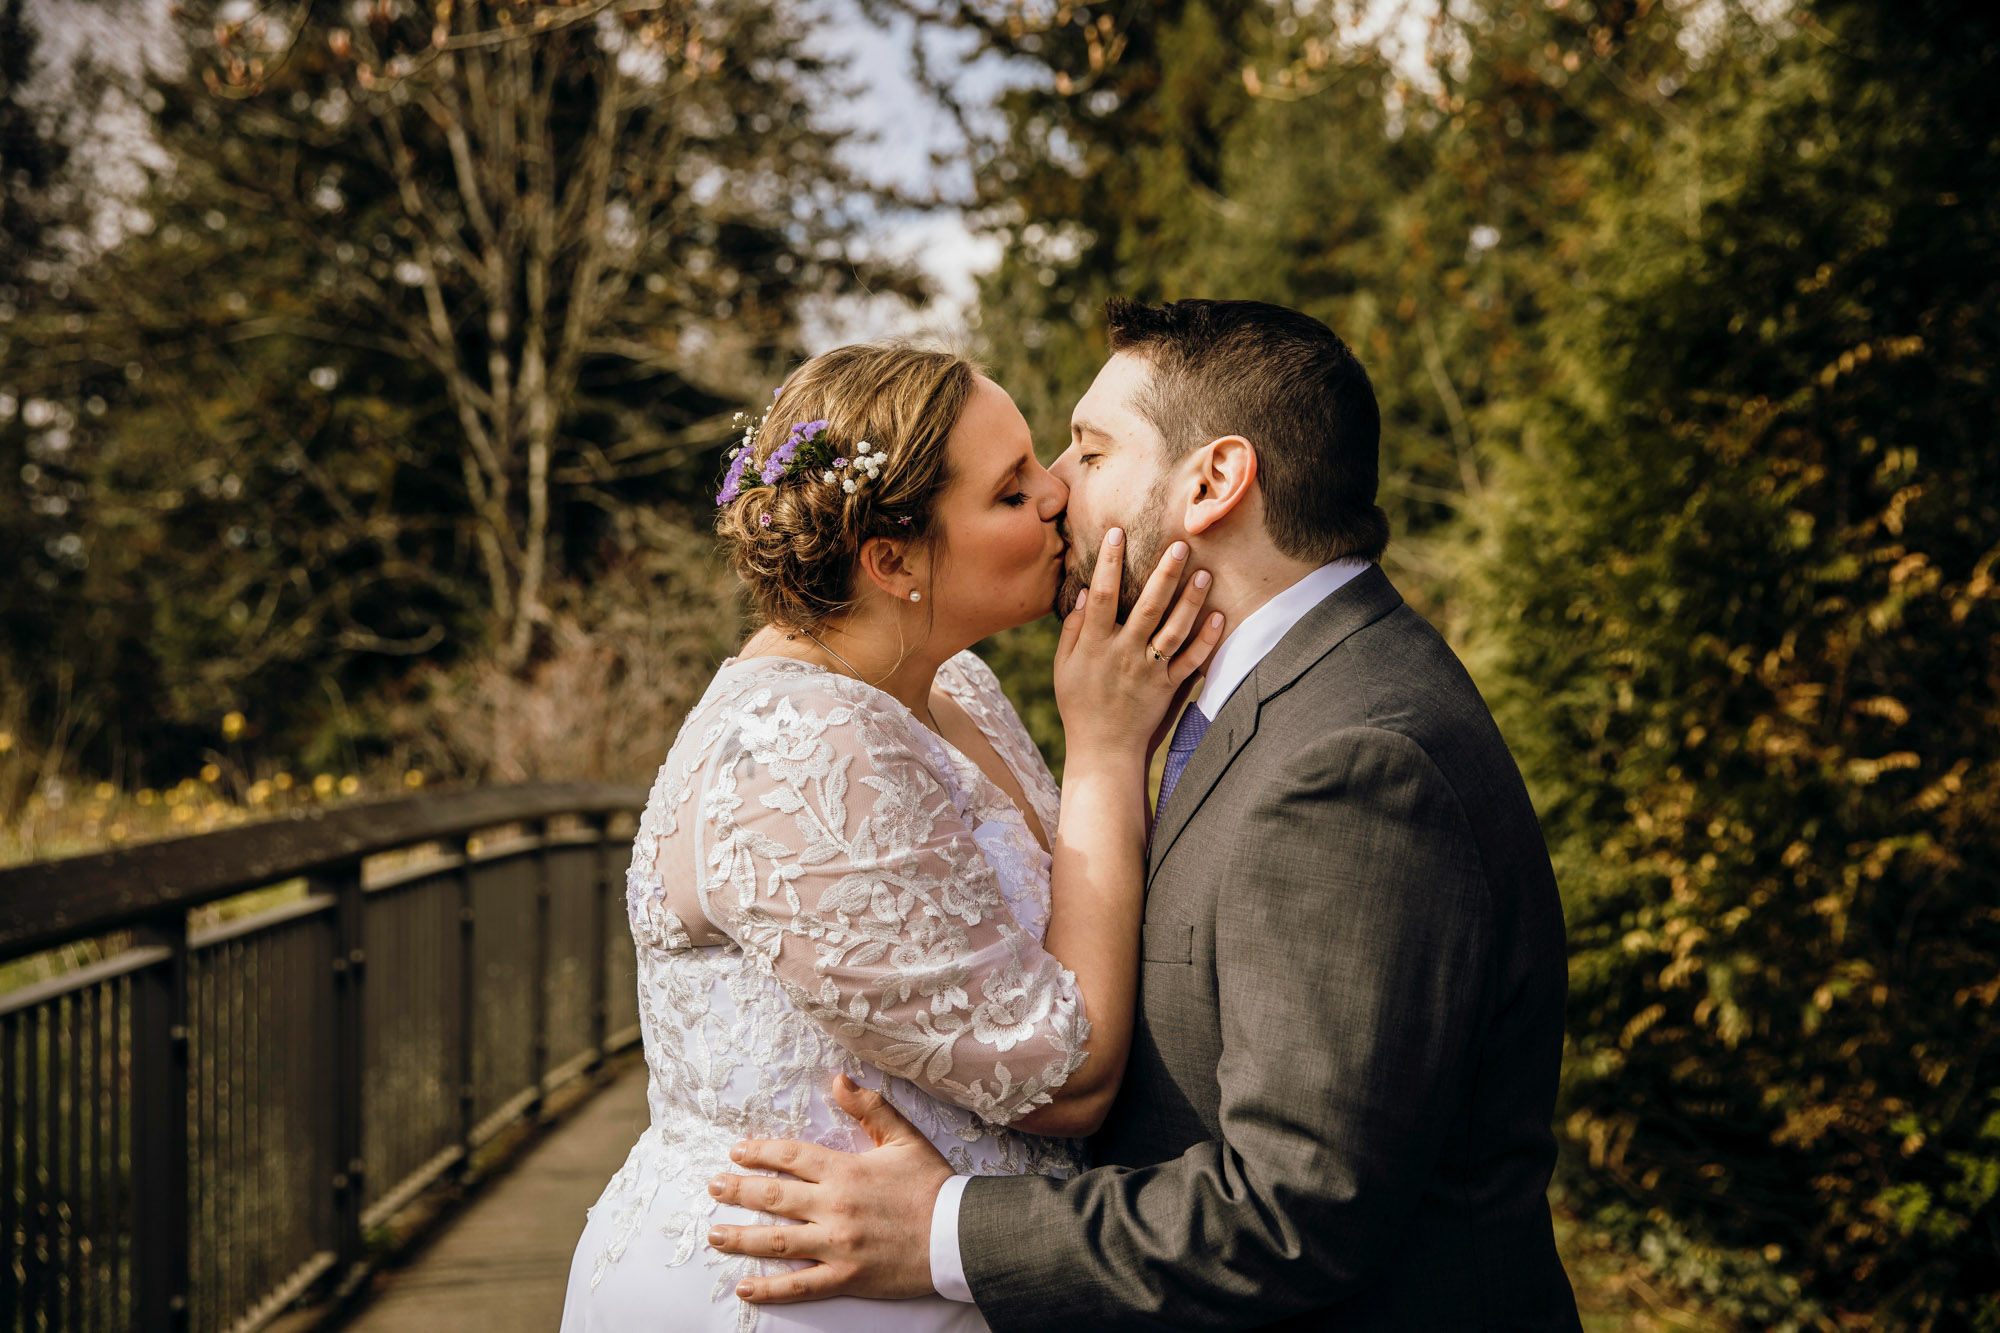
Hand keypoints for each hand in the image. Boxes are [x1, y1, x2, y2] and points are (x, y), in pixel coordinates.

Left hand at [706, 1075, 951, 1302]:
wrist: (959, 1234)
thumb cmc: (932, 1185)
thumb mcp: (903, 1137)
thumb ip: (869, 1108)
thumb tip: (839, 1078)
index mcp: (845, 1171)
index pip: (790, 1157)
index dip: (759, 1153)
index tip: (737, 1152)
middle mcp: (834, 1208)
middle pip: (773, 1198)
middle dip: (737, 1191)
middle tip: (712, 1188)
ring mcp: (837, 1246)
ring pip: (777, 1242)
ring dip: (741, 1238)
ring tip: (715, 1235)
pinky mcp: (847, 1277)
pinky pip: (801, 1285)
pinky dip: (770, 1288)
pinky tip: (744, 1287)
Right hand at [1054, 528, 1223, 757]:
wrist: (1103, 751)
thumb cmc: (1079, 706)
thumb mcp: (1064, 668)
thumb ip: (1073, 630)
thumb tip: (1085, 593)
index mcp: (1095, 645)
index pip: (1103, 595)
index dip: (1110, 562)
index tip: (1117, 533)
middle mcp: (1124, 654)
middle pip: (1148, 606)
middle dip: (1164, 573)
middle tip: (1180, 545)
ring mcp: (1149, 671)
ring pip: (1174, 630)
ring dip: (1191, 601)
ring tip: (1205, 573)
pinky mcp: (1168, 687)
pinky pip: (1191, 661)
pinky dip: (1207, 640)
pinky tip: (1219, 616)